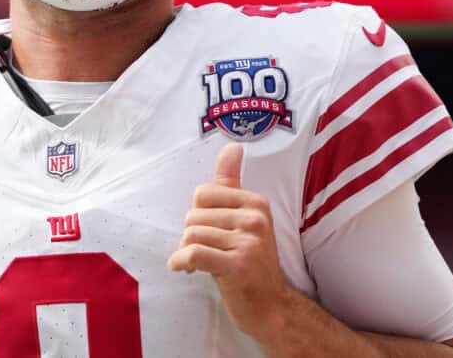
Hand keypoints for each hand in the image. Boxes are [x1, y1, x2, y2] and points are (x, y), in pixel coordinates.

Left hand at [167, 143, 289, 342]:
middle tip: (205, 252)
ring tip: (202, 263)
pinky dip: (181, 263)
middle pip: (193, 215)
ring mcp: (249, 242)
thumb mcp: (244, 219)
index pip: (203, 193)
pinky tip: (184, 270)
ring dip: (186, 252)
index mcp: (256, 203)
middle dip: (191, 236)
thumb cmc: (250, 262)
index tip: (208, 232)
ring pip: (190, 234)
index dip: (199, 215)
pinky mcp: (238, 265)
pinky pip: (193, 253)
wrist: (271, 308)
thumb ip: (232, 183)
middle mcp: (255, 218)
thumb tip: (232, 145)